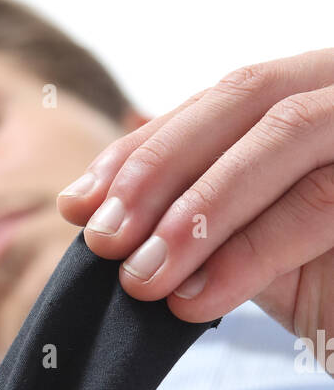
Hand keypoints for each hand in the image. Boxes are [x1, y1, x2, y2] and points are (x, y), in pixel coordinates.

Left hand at [56, 50, 333, 354]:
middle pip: (249, 101)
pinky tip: (195, 302)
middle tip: (104, 243)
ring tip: (143, 282)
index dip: (146, 147)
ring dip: (198, 215)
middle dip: (163, 171)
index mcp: (324, 87)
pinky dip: (250, 254)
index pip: (224, 97)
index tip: (80, 204)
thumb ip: (194, 208)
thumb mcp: (254, 239)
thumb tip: (88, 198)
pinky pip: (318, 205)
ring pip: (284, 140)